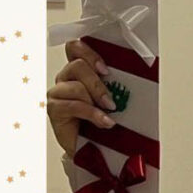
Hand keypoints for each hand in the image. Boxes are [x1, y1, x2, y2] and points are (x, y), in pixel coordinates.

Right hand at [46, 40, 116, 155]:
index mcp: (80, 69)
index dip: (88, 51)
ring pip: (76, 86)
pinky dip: (92, 114)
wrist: (92, 146)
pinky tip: (104, 121)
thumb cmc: (104, 118)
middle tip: (111, 98)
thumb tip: (138, 76)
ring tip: (110, 111)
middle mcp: (66, 78)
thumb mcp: (113, 95)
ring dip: (96, 99)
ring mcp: (58, 93)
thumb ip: (116, 82)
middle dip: (97, 82)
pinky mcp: (54, 109)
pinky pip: (74, 105)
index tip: (106, 69)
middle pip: (77, 65)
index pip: (75, 47)